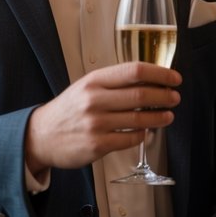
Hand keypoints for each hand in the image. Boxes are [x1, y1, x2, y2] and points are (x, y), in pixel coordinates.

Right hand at [24, 62, 179, 174]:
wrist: (41, 135)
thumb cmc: (69, 110)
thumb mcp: (86, 87)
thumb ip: (114, 83)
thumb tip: (150, 80)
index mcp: (94, 81)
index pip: (134, 71)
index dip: (159, 74)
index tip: (174, 78)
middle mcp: (94, 100)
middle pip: (141, 95)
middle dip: (164, 96)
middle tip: (174, 97)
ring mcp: (95, 124)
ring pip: (139, 119)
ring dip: (159, 117)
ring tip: (168, 116)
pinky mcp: (96, 145)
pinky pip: (130, 139)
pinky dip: (142, 135)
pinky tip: (146, 132)